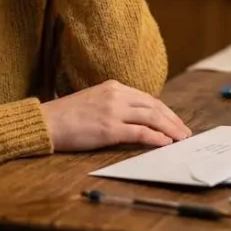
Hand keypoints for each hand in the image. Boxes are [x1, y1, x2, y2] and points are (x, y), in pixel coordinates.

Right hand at [39, 79, 190, 151]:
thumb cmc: (66, 115)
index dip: (165, 111)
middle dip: (172, 120)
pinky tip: (165, 144)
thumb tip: (134, 118)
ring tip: (180, 139)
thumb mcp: (93, 100)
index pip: (147, 98)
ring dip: (170, 129)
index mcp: (113, 86)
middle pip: (154, 106)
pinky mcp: (110, 128)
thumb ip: (114, 104)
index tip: (174, 121)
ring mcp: (114, 111)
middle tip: (184, 132)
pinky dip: (156, 138)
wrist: (46, 122)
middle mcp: (116, 95)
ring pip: (152, 118)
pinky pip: (141, 133)